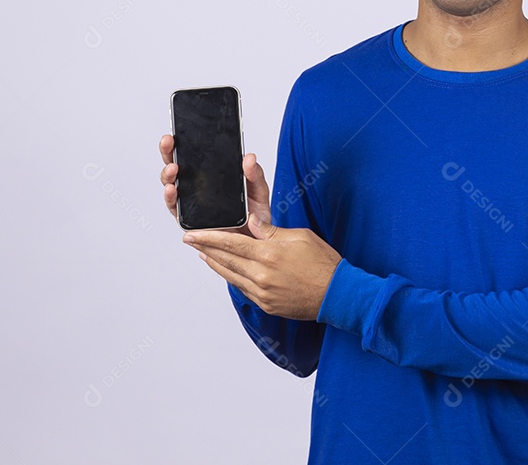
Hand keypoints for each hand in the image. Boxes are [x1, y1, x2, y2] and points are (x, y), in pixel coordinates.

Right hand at [158, 134, 271, 234]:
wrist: (254, 241)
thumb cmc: (254, 216)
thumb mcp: (259, 191)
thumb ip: (255, 174)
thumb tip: (249, 157)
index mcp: (212, 176)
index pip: (194, 155)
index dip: (184, 142)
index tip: (180, 130)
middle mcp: (197, 188)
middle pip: (177, 166)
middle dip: (169, 152)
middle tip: (169, 141)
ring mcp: (190, 204)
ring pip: (171, 185)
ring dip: (168, 175)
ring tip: (173, 167)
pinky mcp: (188, 221)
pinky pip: (175, 208)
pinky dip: (171, 198)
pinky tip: (172, 190)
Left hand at [183, 213, 341, 320]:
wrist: (337, 295)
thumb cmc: (323, 263)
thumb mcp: (300, 237)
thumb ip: (271, 231)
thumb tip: (252, 222)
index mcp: (269, 254)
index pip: (231, 243)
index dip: (209, 237)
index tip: (193, 234)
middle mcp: (261, 276)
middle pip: (225, 260)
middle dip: (205, 248)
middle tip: (190, 240)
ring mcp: (262, 293)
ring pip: (230, 276)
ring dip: (214, 264)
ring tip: (203, 254)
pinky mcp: (266, 304)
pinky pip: (242, 289)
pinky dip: (231, 277)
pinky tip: (226, 271)